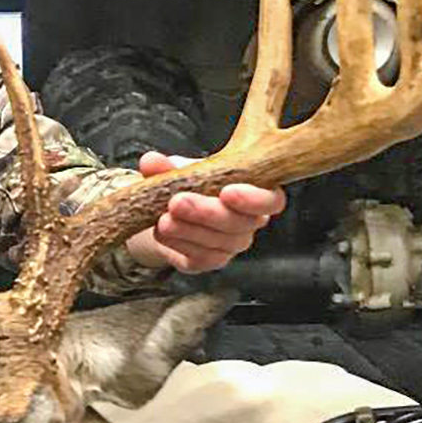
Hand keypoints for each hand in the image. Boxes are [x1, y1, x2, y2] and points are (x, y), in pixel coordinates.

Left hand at [123, 152, 285, 273]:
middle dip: (207, 213)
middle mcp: (248, 222)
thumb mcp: (178, 169)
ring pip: (218, 243)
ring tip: (163, 220)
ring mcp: (231, 245)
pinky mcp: (210, 260)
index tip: (228, 192)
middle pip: (240, 224)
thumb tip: (151, 162)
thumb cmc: (190, 184)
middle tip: (177, 202)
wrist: (171, 211)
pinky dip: (179, 245)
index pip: (270, 201)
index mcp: (254, 192)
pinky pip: (200, 258)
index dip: (254, 199)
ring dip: (188, 230)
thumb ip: (167, 166)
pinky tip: (163, 233)